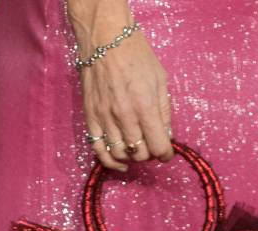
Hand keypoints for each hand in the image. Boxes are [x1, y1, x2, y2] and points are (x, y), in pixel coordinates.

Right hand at [68, 0, 173, 171]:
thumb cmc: (137, 56)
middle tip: (151, 144)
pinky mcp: (91, 118)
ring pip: (121, 154)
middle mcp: (124, 116)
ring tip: (137, 148)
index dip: (166, 154)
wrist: (105, 39)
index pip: (159, 147)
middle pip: (141, 154)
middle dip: (150, 154)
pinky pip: (99, 150)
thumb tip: (166, 136)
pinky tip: (120, 163)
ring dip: (132, 156)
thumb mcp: (161, 80)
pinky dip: (110, 162)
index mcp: (145, 106)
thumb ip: (164, 111)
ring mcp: (105, 119)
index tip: (167, 152)